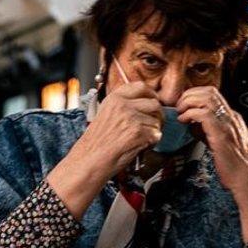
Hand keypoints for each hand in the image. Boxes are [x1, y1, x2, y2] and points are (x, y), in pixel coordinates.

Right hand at [47, 83, 161, 217]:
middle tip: (153, 125)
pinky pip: (156, 135)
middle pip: (154, 103)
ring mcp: (131, 118)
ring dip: (154, 131)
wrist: (89, 160)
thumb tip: (144, 105)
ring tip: (142, 139)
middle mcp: (123, 105)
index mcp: (114, 98)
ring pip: (157, 121)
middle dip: (157, 116)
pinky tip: (140, 147)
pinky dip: (152, 143)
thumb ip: (123, 107)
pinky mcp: (138, 133)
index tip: (153, 102)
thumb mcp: (106, 115)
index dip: (151, 95)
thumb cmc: (96, 143)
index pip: (141, 87)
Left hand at [176, 87, 247, 240]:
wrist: (247, 179)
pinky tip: (185, 121)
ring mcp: (228, 124)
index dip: (195, 94)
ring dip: (188, 102)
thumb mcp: (218, 142)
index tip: (183, 103)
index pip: (213, 94)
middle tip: (179, 106)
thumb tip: (192, 124)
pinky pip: (203, 114)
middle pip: (209, 91)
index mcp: (232, 118)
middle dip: (190, 95)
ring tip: (180, 112)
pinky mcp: (221, 134)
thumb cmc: (233, 166)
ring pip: (206, 98)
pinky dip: (190, 114)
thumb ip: (207, 131)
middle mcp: (231, 117)